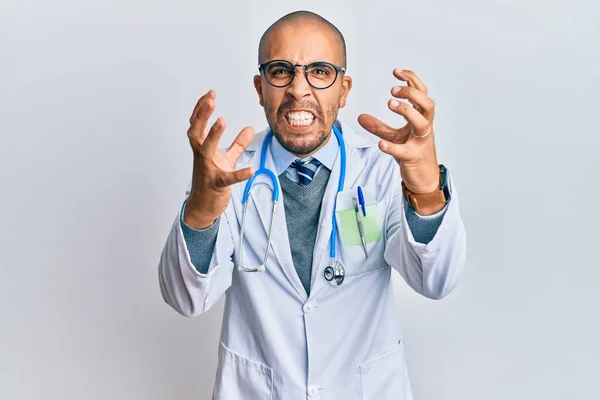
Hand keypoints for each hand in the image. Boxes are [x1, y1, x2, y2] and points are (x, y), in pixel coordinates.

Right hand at [184, 90, 254, 228]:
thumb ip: (238, 144)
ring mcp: (207, 170)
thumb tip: (249, 129)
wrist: (204, 206)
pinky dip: (239, 175)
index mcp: (202, 148)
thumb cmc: (212, 180)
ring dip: (213, 135)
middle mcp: (201, 157)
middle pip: (195, 132)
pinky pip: (227, 179)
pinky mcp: (217, 185)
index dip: (201, 109)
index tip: (210, 94)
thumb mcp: (227, 159)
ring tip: (222, 120)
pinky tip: (250, 170)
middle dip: (201, 115)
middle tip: (210, 99)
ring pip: (205, 150)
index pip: (197, 125)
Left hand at [358, 69, 439, 194]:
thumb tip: (360, 117)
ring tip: (390, 103)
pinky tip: (380, 143)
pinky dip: (392, 146)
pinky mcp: (413, 158)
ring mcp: (420, 143)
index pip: (422, 94)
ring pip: (422, 123)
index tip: (396, 72)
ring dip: (407, 111)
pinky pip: (404, 151)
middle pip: (427, 104)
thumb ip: (378, 126)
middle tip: (393, 90)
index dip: (412, 80)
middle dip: (412, 93)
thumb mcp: (394, 137)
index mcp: (421, 119)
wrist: (424, 178)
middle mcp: (425, 128)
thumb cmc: (412, 153)